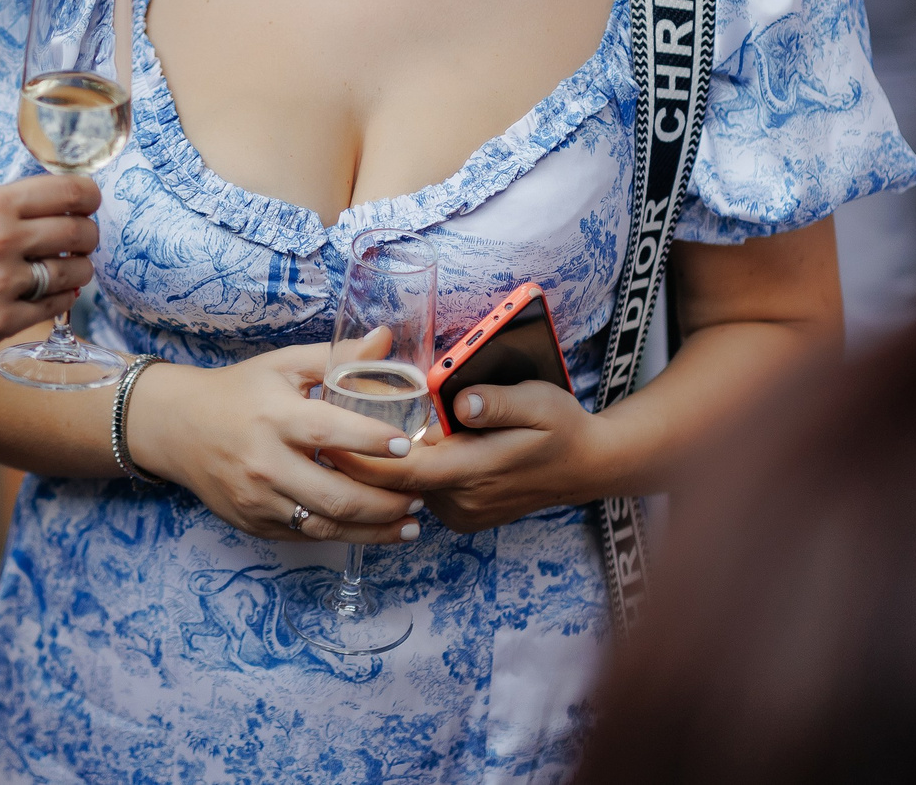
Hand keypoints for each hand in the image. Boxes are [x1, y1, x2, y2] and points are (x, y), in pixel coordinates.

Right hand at [0, 176, 99, 357]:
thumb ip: (9, 206)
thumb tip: (62, 203)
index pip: (67, 191)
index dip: (89, 195)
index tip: (90, 201)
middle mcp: (2, 242)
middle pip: (78, 231)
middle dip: (89, 234)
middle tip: (83, 236)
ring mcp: (4, 285)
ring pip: (75, 271)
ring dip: (80, 267)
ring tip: (69, 266)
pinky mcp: (3, 322)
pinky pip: (56, 305)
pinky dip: (61, 296)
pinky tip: (54, 290)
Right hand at [122, 343, 428, 544]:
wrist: (176, 427)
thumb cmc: (238, 390)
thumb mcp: (283, 365)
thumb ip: (337, 356)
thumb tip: (387, 339)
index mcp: (274, 417)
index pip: (329, 432)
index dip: (371, 440)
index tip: (407, 444)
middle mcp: (264, 463)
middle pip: (335, 495)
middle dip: (386, 502)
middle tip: (421, 495)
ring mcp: (257, 499)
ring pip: (325, 525)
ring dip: (374, 530)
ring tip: (410, 524)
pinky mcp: (253, 523)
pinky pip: (305, 535)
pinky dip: (343, 534)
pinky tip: (372, 529)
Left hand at [331, 380, 608, 534]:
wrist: (587, 467)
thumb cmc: (562, 427)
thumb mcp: (538, 401)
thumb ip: (498, 401)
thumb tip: (460, 400)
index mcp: (471, 471)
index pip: (402, 470)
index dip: (362, 457)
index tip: (328, 438)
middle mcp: (461, 501)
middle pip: (396, 482)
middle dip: (364, 457)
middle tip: (331, 425)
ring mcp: (462, 513)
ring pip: (408, 489)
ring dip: (388, 464)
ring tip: (362, 430)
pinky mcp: (464, 515)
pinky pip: (424, 493)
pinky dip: (410, 472)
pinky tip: (405, 446)